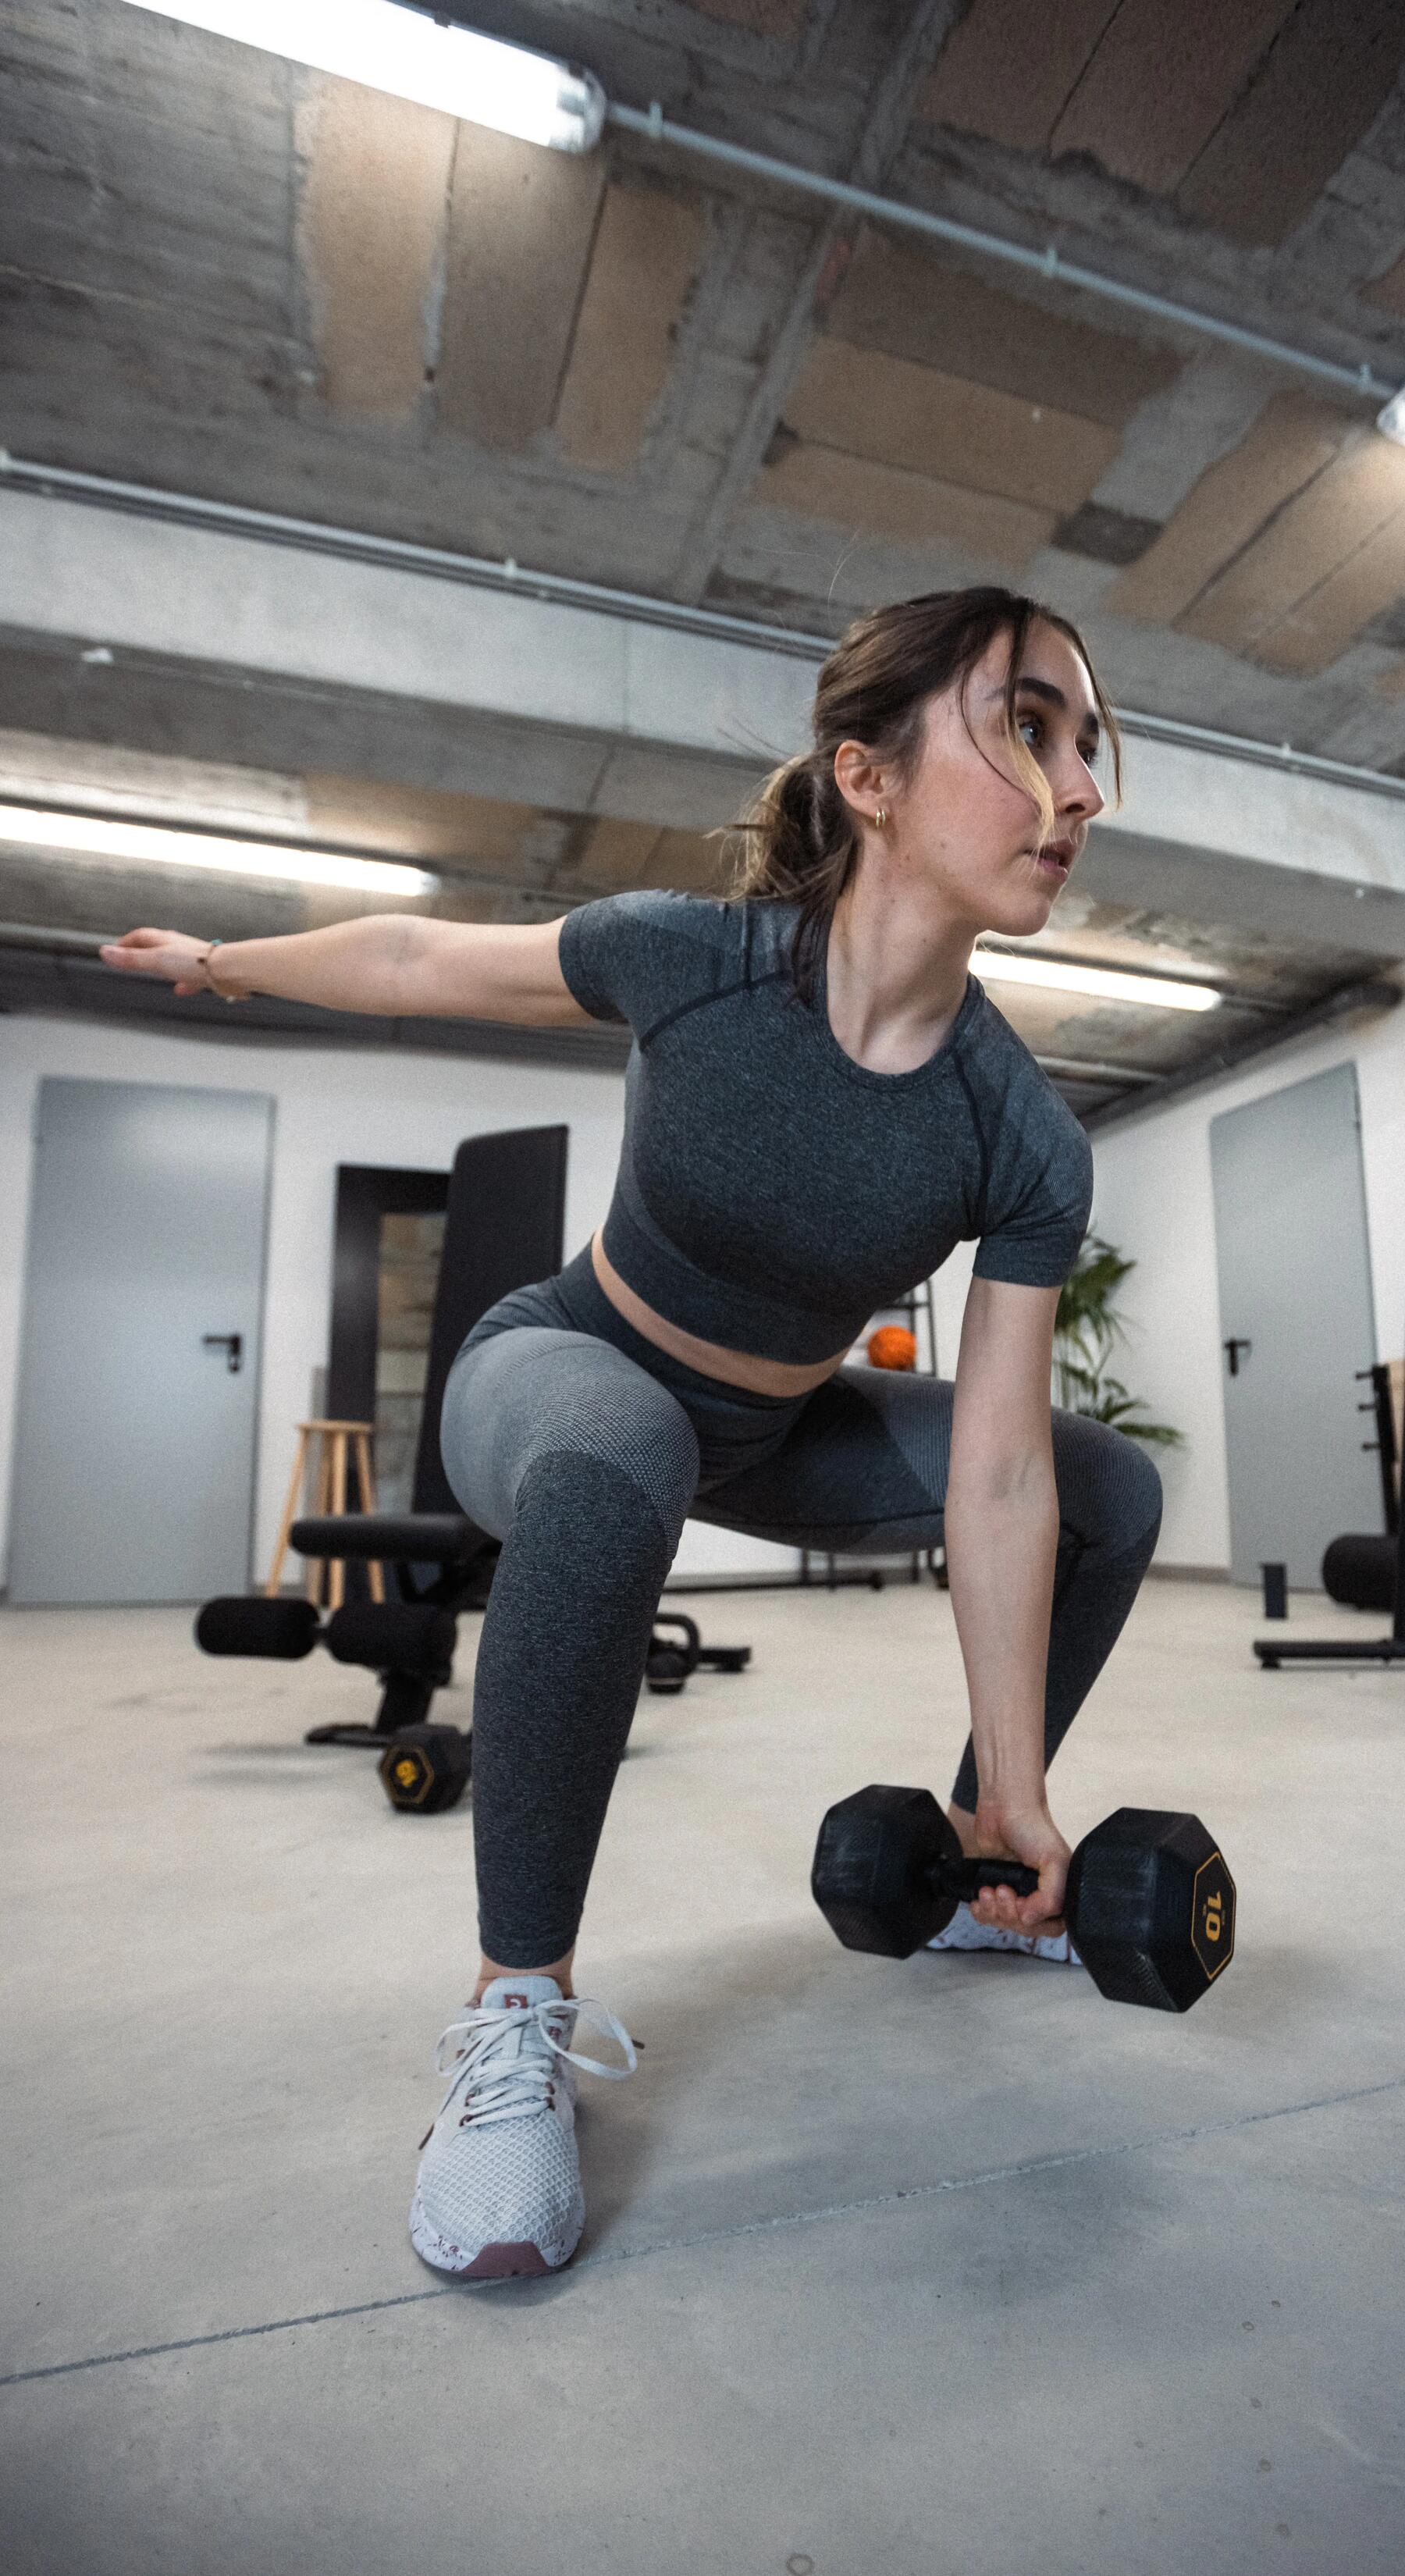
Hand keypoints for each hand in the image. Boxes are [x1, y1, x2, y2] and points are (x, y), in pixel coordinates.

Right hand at [99, 927, 215, 996]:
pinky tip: (180, 989)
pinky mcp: (206, 972)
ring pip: (174, 959)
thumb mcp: (156, 961)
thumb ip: (131, 959)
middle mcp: (179, 946)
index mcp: (165, 940)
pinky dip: (182, 982)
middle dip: (142, 951)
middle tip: (131, 957)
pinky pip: (190, 976)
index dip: (126, 942)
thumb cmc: (194, 962)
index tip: (114, 949)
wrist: (229, 970)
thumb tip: (104, 952)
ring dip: (162, 965)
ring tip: (154, 971)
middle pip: (157, 945)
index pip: (140, 936)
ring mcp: (193, 958)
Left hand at [964, 1800, 1070, 1937]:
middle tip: (1002, 1891)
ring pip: (1006, 1923)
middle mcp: (1040, 1895)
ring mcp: (1017, 1893)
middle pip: (1026, 1927)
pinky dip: (982, 1912)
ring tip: (989, 1890)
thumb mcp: (1054, 1861)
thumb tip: (1030, 1920)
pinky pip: (989, 1915)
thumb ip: (1052, 1896)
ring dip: (994, 1912)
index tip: (1021, 1905)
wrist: (1003, 1808)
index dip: (1034, 1922)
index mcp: (1060, 1891)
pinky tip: (979, 1900)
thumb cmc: (1033, 1827)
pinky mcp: (995, 1889)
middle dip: (1009, 1914)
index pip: (1052, 1926)